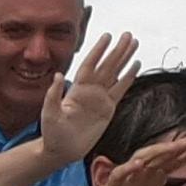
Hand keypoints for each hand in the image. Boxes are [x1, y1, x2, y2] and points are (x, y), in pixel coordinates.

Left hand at [40, 31, 140, 161]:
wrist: (62, 150)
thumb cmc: (52, 132)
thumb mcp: (49, 113)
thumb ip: (54, 94)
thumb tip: (58, 75)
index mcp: (77, 89)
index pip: (91, 65)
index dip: (99, 51)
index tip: (107, 36)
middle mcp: (90, 90)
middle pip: (107, 65)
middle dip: (117, 50)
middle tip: (128, 35)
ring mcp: (100, 98)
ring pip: (115, 73)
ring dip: (125, 58)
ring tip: (134, 43)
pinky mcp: (108, 109)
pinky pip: (121, 89)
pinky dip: (129, 77)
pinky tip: (136, 65)